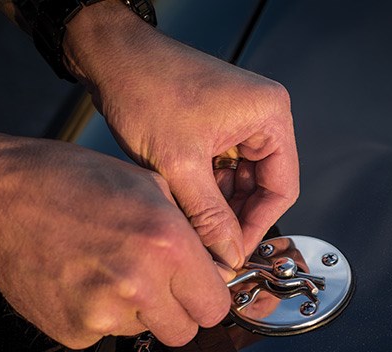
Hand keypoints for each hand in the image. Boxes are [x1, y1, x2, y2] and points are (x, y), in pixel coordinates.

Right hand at [0, 136, 231, 348]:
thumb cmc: (71, 180)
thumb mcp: (149, 185)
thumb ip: (192, 233)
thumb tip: (219, 270)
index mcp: (167, 246)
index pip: (216, 308)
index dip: (206, 297)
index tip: (195, 287)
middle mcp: (139, 286)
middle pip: (185, 331)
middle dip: (177, 310)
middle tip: (154, 280)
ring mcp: (103, 315)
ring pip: (145, 331)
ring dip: (137, 310)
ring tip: (107, 268)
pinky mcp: (72, 332)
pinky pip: (105, 334)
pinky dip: (99, 314)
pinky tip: (80, 280)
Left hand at [63, 1, 299, 268]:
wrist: (110, 56)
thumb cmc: (146, 89)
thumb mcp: (180, 164)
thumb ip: (209, 216)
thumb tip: (230, 256)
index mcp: (269, 116)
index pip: (281, 188)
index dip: (257, 226)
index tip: (234, 254)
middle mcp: (262, 117)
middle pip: (261, 187)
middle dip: (235, 218)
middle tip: (212, 249)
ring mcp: (239, 121)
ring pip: (238, 183)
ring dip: (217, 208)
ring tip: (193, 229)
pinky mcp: (216, 127)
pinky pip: (220, 171)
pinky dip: (205, 192)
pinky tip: (185, 208)